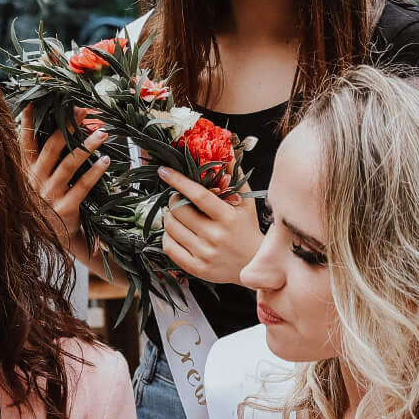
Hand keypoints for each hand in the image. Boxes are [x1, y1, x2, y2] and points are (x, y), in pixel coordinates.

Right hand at [21, 110, 109, 253]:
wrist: (56, 240)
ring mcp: (49, 196)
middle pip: (51, 148)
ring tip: (103, 133)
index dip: (27, 122)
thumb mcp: (38, 182)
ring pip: (69, 164)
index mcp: (26, 172)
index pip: (25, 142)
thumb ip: (42, 159)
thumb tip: (55, 126)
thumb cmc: (50, 203)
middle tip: (83, 110)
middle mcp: (35, 182)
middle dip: (67, 127)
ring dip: (87, 146)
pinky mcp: (66, 209)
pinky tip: (106, 160)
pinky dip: (95, 172)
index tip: (34, 101)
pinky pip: (82, 186)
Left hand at [159, 167, 262, 283]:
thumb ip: (235, 176)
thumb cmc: (246, 228)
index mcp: (228, 217)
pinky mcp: (196, 267)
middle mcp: (215, 236)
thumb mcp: (245, 202)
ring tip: (178, 214)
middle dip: (173, 200)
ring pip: (171, 228)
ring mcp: (204, 253)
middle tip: (178, 198)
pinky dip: (168, 235)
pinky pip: (169, 246)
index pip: (198, 195)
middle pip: (179, 211)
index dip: (179, 181)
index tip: (164, 171)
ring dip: (169, 216)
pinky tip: (176, 231)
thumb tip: (228, 151)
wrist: (253, 264)